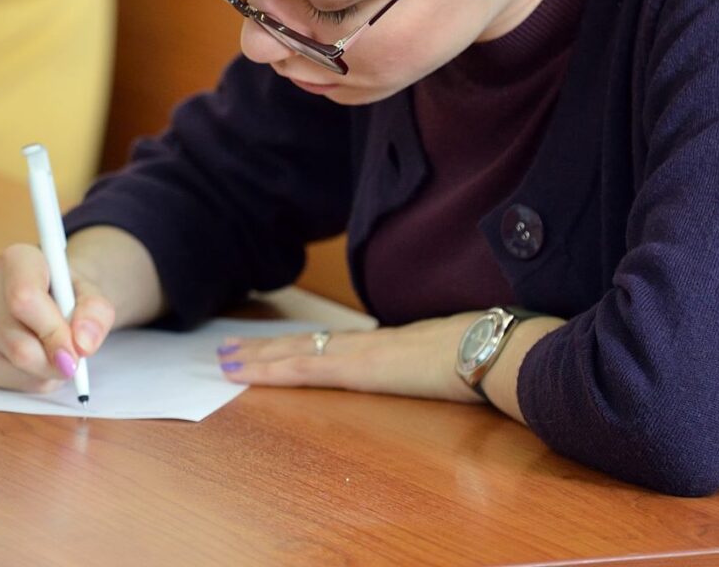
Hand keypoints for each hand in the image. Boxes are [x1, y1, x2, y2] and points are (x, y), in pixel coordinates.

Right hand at [0, 242, 115, 392]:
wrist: (42, 297)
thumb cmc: (63, 292)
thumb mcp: (87, 292)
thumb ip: (95, 312)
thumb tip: (83, 345)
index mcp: (15, 262)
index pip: (24, 299)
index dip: (53, 331)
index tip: (77, 348)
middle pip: (22, 344)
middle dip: (58, 357)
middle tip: (75, 355)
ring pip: (19, 366)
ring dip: (51, 368)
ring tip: (55, 344)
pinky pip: (15, 380)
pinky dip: (38, 377)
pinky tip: (38, 355)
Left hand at [216, 314, 483, 403]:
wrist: (495, 349)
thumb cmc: (484, 357)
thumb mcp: (451, 363)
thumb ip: (431, 367)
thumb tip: (433, 371)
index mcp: (386, 345)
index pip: (330, 345)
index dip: (296, 345)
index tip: (270, 346)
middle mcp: (366, 344)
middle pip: (303, 344)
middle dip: (262, 347)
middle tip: (224, 348)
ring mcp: (360, 354)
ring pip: (295, 353)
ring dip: (257, 357)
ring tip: (224, 359)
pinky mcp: (359, 368)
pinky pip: (305, 369)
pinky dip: (273, 370)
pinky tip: (251, 374)